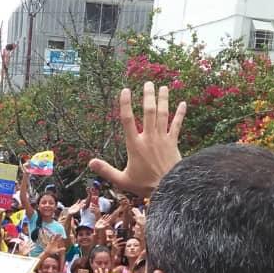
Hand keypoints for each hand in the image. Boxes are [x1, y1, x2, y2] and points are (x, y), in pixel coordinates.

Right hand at [89, 82, 185, 197]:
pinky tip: (183, 103)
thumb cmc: (144, 186)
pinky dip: (180, 114)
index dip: (125, 104)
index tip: (125, 90)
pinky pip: (177, 125)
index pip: (128, 120)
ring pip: (163, 115)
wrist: (168, 189)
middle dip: (148, 96)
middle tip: (148, 83)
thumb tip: (90, 162)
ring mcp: (162, 139)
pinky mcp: (173, 143)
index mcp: (135, 145)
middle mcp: (149, 138)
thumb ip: (106, 170)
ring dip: (163, 100)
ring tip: (162, 87)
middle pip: (148, 112)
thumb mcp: (122, 180)